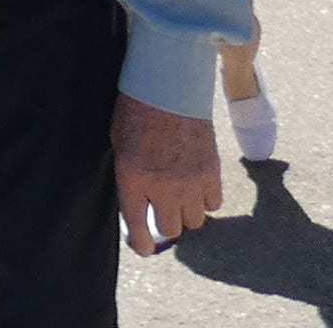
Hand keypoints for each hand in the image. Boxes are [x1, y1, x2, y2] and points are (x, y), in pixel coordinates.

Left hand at [114, 92, 220, 252]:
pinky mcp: (211, 171)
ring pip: (194, 220)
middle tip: (163, 210)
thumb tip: (139, 203)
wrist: (168, 85)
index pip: (138, 228)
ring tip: (181, 196)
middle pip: (170, 228)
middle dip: (165, 222)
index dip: (142, 243)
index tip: (144, 247)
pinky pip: (214, 203)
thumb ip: (129, 177)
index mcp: (133, 180)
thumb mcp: (119, 145)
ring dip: (186, 212)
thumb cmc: (136, 110)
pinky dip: (206, 199)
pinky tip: (198, 185)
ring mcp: (189, 181)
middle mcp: (162, 187)